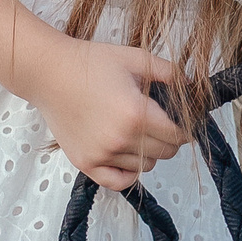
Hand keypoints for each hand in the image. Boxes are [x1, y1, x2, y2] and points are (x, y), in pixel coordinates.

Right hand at [32, 39, 189, 190]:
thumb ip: (169, 72)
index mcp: (137, 114)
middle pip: (165, 153)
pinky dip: (128, 173)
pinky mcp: (85, 162)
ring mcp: (102, 154)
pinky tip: (127, 156)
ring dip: (149, 153)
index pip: (178, 135)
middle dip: (170, 140)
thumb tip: (191, 86)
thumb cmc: (90, 63)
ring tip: (138, 134)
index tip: (182, 123)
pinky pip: (118, 181)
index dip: (185, 128)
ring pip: (145, 166)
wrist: (50, 72)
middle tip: (161, 125)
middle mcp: (121, 139)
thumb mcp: (136, 58)